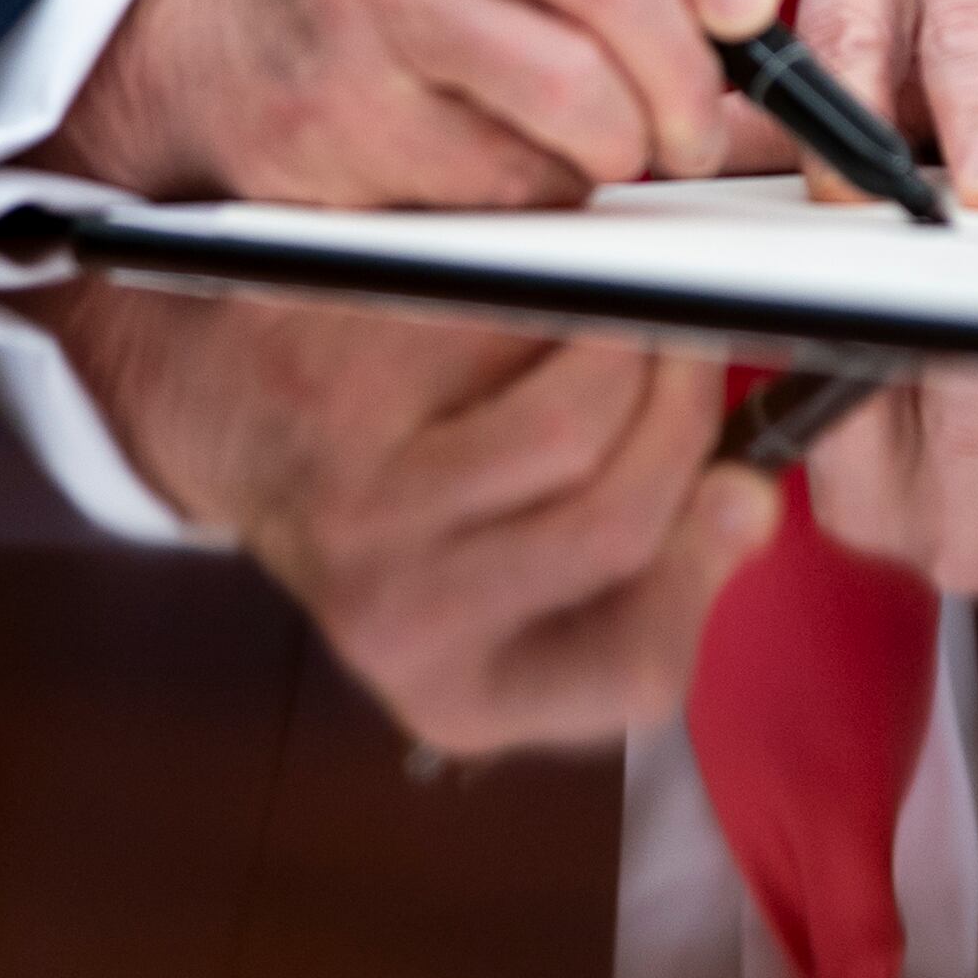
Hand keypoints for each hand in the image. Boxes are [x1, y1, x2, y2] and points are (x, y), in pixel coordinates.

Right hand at [39, 0, 789, 205]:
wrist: (219, 27)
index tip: (742, 4)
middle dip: (692, 78)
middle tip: (698, 124)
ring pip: (577, 91)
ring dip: (630, 145)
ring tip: (621, 145)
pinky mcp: (349, 110)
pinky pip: (510, 172)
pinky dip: (546, 185)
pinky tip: (515, 156)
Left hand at [47, 282, 777, 755]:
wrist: (234, 412)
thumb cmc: (407, 493)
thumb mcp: (519, 588)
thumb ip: (649, 570)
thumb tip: (744, 500)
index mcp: (465, 697)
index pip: (639, 663)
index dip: (707, 561)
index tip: (737, 477)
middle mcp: (402, 624)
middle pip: (622, 509)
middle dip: (687, 414)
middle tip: (692, 351)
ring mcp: (357, 509)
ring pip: (575, 413)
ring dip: (630, 339)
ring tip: (626, 309)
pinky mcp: (334, 391)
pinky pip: (507, 328)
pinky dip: (552, 289)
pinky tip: (547, 280)